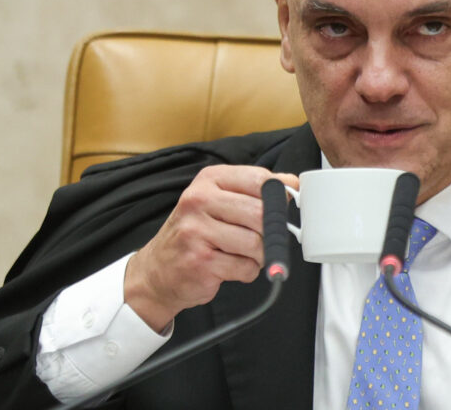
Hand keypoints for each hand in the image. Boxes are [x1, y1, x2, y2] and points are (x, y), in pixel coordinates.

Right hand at [123, 165, 299, 332]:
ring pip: (257, 243)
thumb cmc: (195, 233)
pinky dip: (247, 272)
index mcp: (209, 179)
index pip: (259, 179)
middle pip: (261, 213)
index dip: (278, 197)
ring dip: (259, 255)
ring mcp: (197, 231)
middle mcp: (199, 200)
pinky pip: (246, 267)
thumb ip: (255, 190)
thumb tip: (292, 183)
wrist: (157, 270)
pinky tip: (230, 267)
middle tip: (262, 238)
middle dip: (269, 232)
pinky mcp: (200, 261)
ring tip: (243, 254)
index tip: (279, 209)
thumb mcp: (220, 200)